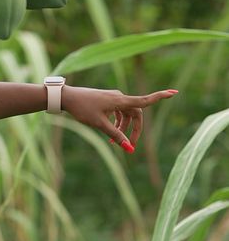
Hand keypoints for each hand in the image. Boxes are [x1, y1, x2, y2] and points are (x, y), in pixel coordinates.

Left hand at [60, 85, 177, 150]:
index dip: (160, 97)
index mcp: (120, 100)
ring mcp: (113, 97)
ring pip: (126, 114)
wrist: (66, 97)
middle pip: (136, 114)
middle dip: (135, 130)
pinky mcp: (106, 99)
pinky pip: (118, 111)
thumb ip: (115, 136)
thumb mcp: (99, 125)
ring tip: (115, 142)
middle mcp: (119, 97)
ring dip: (124, 128)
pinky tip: (110, 132)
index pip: (144, 100)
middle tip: (131, 146)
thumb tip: (129, 148)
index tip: (174, 92)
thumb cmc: (82, 109)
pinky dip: (118, 122)